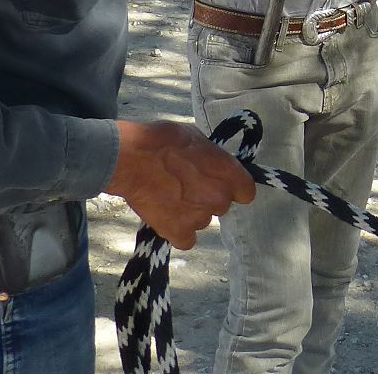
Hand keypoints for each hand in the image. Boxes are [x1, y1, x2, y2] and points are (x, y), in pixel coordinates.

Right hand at [105, 120, 255, 248]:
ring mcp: (199, 218)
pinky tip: (166, 216)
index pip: (246, 192)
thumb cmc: (162, 141)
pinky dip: (177, 231)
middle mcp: (219, 198)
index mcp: (228, 173)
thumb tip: (213, 164)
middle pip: (221, 206)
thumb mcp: (196, 137)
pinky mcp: (178, 233)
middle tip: (187, 186)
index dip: (234, 188)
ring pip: (202, 221)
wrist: (130, 159)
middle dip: (208, 198)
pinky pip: (186, 239)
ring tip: (170, 198)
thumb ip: (211, 157)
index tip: (220, 183)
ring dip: (191, 213)